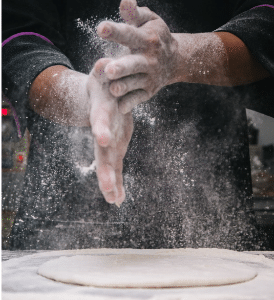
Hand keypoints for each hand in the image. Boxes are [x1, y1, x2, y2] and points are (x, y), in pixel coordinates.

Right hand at [87, 58, 133, 204]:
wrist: (102, 99)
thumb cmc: (105, 87)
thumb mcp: (103, 76)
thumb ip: (103, 70)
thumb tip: (104, 62)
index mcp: (102, 114)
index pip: (101, 123)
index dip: (102, 130)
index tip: (104, 140)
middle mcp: (103, 133)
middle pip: (103, 154)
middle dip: (106, 171)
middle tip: (109, 190)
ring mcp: (108, 144)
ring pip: (109, 167)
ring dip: (111, 184)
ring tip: (115, 201)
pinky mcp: (114, 149)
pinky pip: (116, 168)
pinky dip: (117, 183)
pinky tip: (119, 200)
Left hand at [97, 0, 177, 113]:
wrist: (175, 60)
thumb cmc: (156, 37)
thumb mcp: (149, 21)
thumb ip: (134, 13)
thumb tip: (124, 0)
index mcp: (147, 40)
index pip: (129, 34)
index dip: (116, 32)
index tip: (101, 29)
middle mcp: (149, 60)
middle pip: (134, 64)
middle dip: (122, 67)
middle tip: (109, 70)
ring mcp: (149, 77)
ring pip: (135, 84)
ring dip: (124, 87)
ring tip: (113, 90)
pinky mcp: (148, 92)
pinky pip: (138, 98)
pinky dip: (130, 103)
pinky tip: (120, 108)